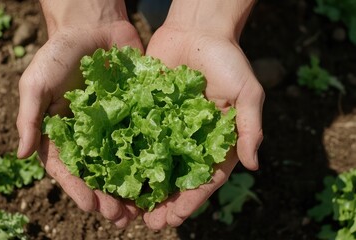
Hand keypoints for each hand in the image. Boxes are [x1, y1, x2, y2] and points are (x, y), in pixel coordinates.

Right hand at [16, 0, 142, 227]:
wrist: (93, 26)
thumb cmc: (59, 53)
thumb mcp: (36, 82)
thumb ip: (29, 117)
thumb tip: (21, 156)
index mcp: (63, 133)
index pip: (68, 169)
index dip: (78, 190)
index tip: (91, 207)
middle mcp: (89, 135)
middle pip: (99, 174)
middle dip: (108, 197)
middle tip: (122, 218)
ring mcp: (115, 126)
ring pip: (123, 163)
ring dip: (131, 187)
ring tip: (142, 209)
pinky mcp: (136, 114)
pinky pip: (145, 139)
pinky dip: (151, 159)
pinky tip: (161, 177)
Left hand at [142, 0, 263, 229]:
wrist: (197, 29)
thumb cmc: (227, 59)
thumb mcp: (247, 92)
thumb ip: (250, 127)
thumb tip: (254, 165)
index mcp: (216, 140)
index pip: (204, 178)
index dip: (191, 200)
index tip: (175, 218)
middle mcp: (190, 139)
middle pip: (177, 178)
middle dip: (164, 202)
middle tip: (149, 223)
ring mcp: (167, 127)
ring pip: (154, 164)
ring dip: (143, 187)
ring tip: (129, 209)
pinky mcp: (147, 113)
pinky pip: (136, 138)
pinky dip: (127, 157)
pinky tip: (114, 173)